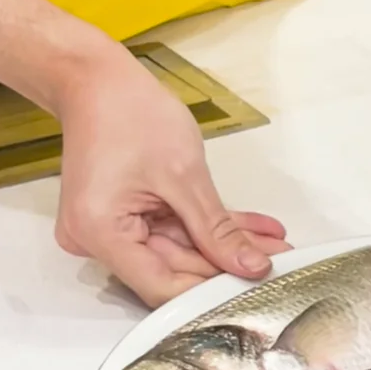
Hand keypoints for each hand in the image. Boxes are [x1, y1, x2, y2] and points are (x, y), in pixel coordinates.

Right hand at [52, 44, 290, 306]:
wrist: (96, 80)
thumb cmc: (127, 111)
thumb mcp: (183, 174)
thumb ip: (216, 229)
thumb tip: (249, 266)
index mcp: (99, 232)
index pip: (161, 287)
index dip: (210, 289)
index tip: (253, 284)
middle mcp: (94, 239)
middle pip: (171, 270)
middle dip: (225, 264)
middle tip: (276, 260)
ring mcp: (107, 230)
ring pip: (177, 251)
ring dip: (222, 245)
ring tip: (271, 243)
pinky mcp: (122, 218)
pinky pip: (169, 232)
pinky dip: (204, 228)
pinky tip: (248, 230)